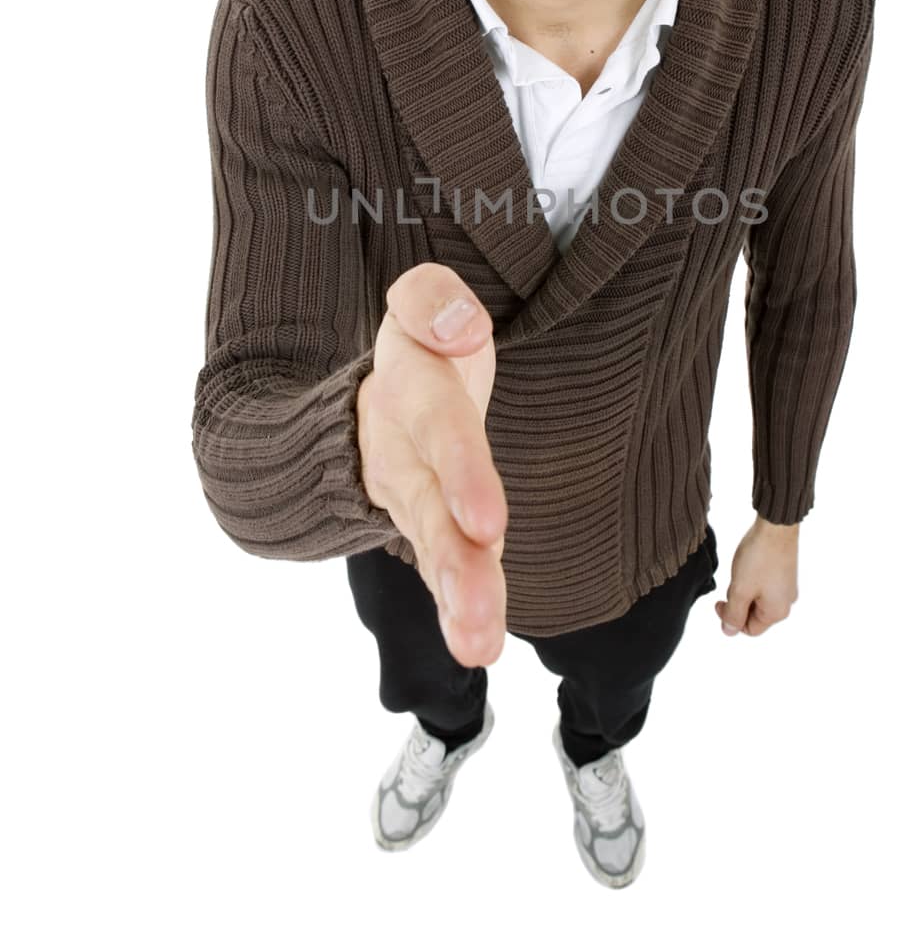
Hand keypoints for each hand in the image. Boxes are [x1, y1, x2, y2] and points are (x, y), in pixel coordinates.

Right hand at [356, 264, 507, 669]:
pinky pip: (444, 572)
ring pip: (436, 551)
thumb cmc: (424, 343)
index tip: (489, 525)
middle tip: (480, 608)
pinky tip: (476, 646)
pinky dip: (459, 612)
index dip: (462, 471)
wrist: (381, 392)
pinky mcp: (429, 532)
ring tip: (479, 645)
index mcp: (413, 389)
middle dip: (455, 559)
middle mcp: (405, 454)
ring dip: (459, 597)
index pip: (441, 427)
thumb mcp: (420, 301)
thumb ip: (433, 301)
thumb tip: (462, 329)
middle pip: (431, 509)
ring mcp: (413, 500)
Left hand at [714, 515, 798, 636]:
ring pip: (758, 599)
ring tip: (740, 571)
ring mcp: (787, 587)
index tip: (719, 601)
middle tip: (731, 583)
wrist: (776, 526)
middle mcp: (786, 603)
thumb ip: (733, 614)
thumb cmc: (759, 558)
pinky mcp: (785, 573)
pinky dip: (752, 580)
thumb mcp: (740, 590)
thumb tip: (729, 632)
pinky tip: (748, 565)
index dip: (730, 619)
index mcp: (777, 612)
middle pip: (754, 614)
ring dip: (744, 590)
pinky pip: (765, 586)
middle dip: (738, 602)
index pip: (749, 629)